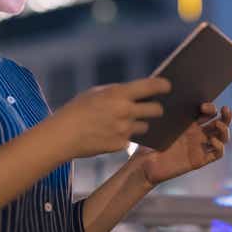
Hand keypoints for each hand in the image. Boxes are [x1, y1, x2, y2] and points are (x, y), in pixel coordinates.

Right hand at [54, 77, 171, 158]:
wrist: (63, 135)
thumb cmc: (77, 109)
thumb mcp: (97, 93)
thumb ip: (118, 92)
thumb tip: (136, 93)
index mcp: (119, 94)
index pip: (150, 87)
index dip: (162, 85)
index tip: (168, 86)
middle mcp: (125, 111)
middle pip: (156, 110)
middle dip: (156, 109)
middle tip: (153, 108)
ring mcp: (124, 130)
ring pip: (144, 126)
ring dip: (138, 123)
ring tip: (122, 121)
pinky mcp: (120, 145)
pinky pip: (130, 139)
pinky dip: (124, 136)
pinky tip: (109, 134)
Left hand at [135, 103, 231, 186]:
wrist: (145, 163)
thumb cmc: (150, 142)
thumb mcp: (158, 123)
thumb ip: (166, 110)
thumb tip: (169, 89)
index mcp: (190, 123)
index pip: (208, 113)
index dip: (211, 108)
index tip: (203, 106)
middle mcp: (198, 134)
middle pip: (220, 123)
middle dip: (225, 115)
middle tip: (226, 109)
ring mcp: (200, 146)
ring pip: (222, 138)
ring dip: (225, 130)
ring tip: (220, 125)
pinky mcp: (199, 160)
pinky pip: (216, 154)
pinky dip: (219, 147)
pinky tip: (214, 141)